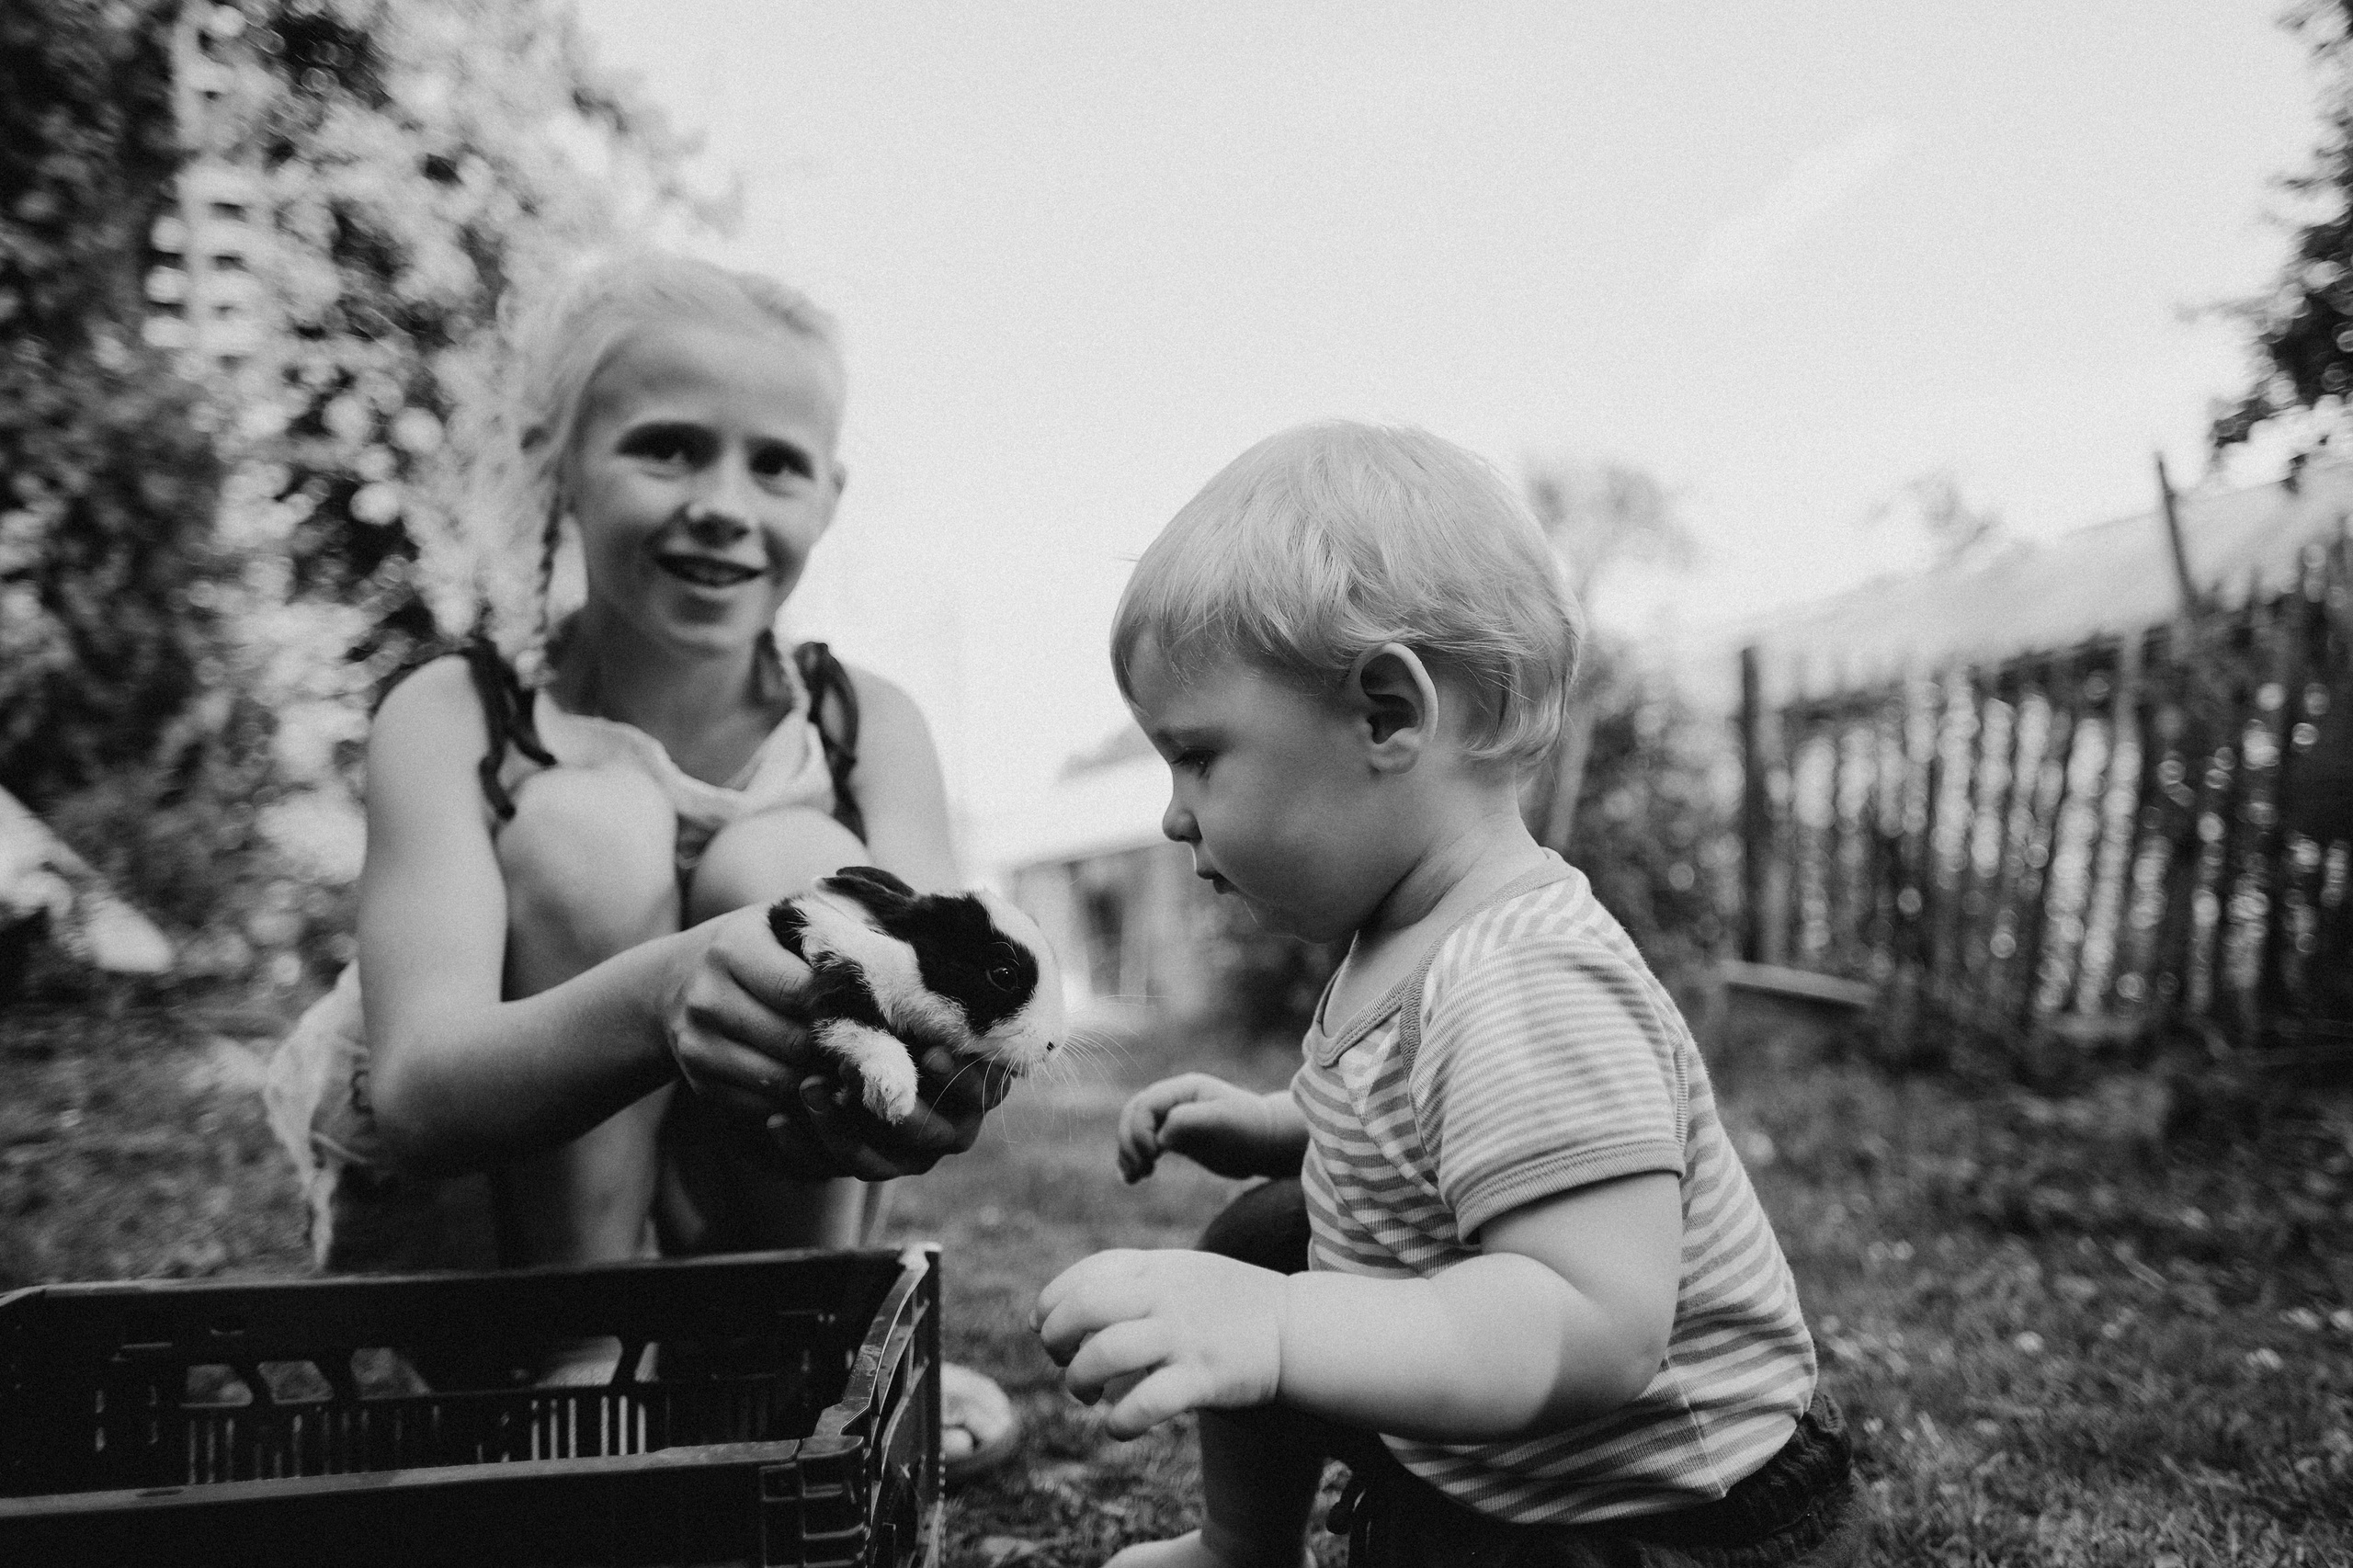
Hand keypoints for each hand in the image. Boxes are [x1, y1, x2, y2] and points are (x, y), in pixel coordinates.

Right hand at [662, 905, 989, 1180]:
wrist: (676, 980)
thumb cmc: (758, 942)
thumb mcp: (790, 916)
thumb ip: (843, 921)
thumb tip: (920, 929)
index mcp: (735, 948)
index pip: (804, 990)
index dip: (851, 1007)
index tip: (894, 1017)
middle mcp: (708, 996)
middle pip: (794, 1041)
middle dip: (846, 1052)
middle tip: (895, 1058)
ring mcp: (697, 1043)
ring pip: (780, 1080)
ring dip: (828, 1084)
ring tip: (867, 1077)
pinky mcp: (698, 1079)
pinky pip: (760, 1104)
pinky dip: (800, 1104)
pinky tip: (829, 1090)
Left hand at [1032, 1249, 1285, 1437]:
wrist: (1299, 1328)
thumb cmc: (1234, 1304)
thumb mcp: (1183, 1272)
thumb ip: (1133, 1282)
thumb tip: (1065, 1311)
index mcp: (1157, 1267)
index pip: (1085, 1274)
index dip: (1052, 1302)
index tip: (1044, 1327)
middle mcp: (1165, 1296)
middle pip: (1084, 1309)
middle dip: (1056, 1340)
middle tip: (1063, 1361)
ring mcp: (1184, 1335)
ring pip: (1105, 1354)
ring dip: (1079, 1381)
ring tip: (1085, 1395)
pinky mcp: (1203, 1377)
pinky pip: (1146, 1402)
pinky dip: (1120, 1421)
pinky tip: (1118, 1427)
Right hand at [1117, 1073, 1278, 1181]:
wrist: (1267, 1142)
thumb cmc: (1248, 1128)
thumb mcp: (1221, 1121)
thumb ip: (1188, 1122)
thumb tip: (1159, 1138)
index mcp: (1182, 1090)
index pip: (1145, 1105)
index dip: (1140, 1130)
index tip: (1156, 1154)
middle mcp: (1173, 1101)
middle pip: (1132, 1115)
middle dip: (1129, 1142)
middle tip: (1142, 1169)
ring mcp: (1172, 1120)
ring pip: (1134, 1130)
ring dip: (1128, 1152)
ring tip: (1135, 1177)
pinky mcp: (1175, 1139)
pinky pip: (1145, 1145)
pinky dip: (1135, 1160)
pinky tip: (1133, 1179)